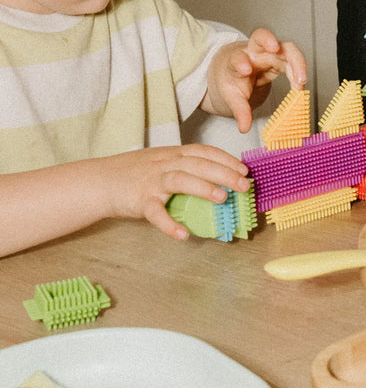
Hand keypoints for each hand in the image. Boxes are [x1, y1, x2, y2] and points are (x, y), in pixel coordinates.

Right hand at [104, 145, 250, 241]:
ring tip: (223, 199)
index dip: (226, 160)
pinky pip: (155, 213)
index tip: (244, 170)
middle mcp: (165, 164)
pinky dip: (169, 224)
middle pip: (199, 164)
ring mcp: (152, 181)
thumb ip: (186, 167)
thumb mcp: (163, 161)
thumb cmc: (136, 173)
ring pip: (180, 180)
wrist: (99, 181)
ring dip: (203, 189)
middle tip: (244, 185)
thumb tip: (218, 180)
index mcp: (174, 154)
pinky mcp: (139, 200)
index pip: (205, 152)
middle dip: (225, 174)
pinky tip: (184, 235)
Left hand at [204, 29, 307, 131]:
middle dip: (269, 40)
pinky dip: (299, 71)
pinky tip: (300, 85)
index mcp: (235, 60)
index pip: (236, 57)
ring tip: (300, 81)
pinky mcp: (282, 57)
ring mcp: (270, 51)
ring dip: (296, 61)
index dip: (240, 62)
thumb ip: (239, 110)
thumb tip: (244, 127)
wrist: (238, 68)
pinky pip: (294, 59)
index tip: (244, 69)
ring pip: (285, 47)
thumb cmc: (233, 78)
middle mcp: (253, 51)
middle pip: (261, 37)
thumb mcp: (231, 96)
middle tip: (274, 49)